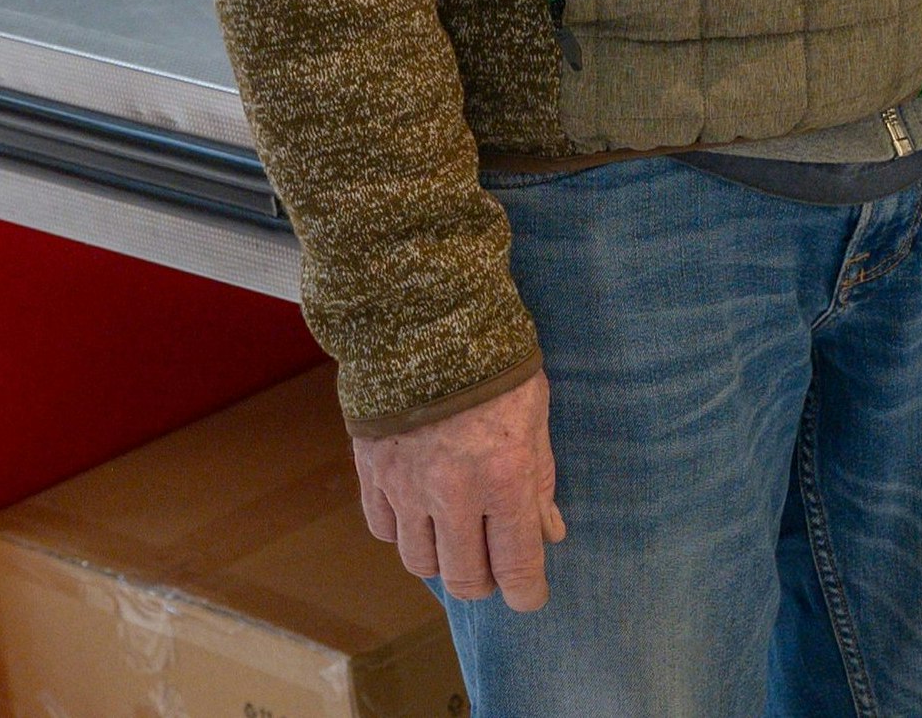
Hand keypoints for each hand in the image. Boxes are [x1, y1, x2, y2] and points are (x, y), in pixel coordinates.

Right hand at [353, 367, 563, 612]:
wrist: (426, 323)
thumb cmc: (494, 366)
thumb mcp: (536, 417)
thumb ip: (541, 480)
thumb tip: (548, 533)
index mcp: (503, 479)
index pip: (515, 564)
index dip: (526, 591)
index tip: (531, 598)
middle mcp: (453, 494)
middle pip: (464, 577)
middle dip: (484, 582)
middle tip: (493, 568)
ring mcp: (407, 488)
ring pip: (420, 562)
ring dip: (443, 561)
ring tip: (457, 541)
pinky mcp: (373, 474)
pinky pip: (385, 530)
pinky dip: (404, 533)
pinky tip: (420, 515)